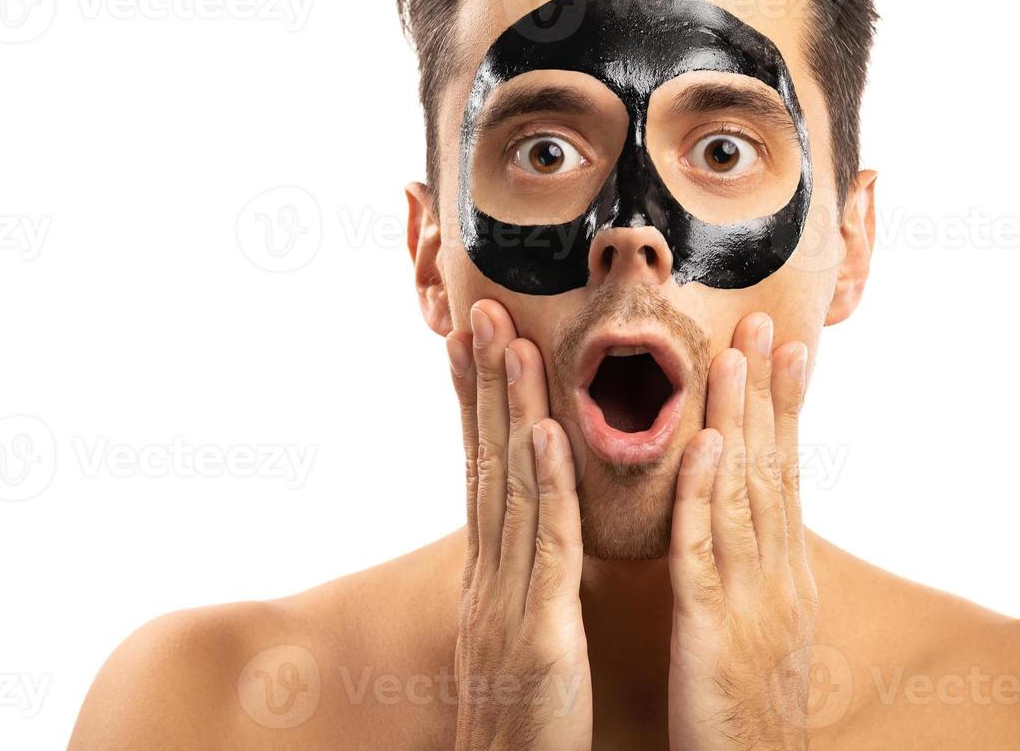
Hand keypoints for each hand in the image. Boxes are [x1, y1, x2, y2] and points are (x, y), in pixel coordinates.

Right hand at [446, 299, 592, 750]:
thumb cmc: (529, 719)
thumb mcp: (521, 636)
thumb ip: (524, 579)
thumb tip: (529, 531)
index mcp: (490, 575)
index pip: (482, 470)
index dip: (477, 403)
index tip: (473, 341)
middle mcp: (488, 576)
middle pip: (485, 462)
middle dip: (482, 382)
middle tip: (479, 310)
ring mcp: (505, 601)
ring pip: (510, 488)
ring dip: (509, 408)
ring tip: (508, 340)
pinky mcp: (536, 633)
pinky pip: (544, 548)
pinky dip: (545, 486)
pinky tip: (544, 433)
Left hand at [667, 313, 816, 750]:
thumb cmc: (748, 710)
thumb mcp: (760, 628)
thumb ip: (754, 570)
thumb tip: (754, 522)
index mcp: (786, 575)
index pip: (786, 474)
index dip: (785, 408)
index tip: (785, 346)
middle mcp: (779, 577)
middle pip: (774, 468)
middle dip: (769, 390)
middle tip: (765, 320)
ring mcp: (754, 602)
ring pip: (745, 494)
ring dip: (741, 418)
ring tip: (735, 355)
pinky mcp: (718, 632)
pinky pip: (709, 553)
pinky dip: (708, 495)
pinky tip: (708, 447)